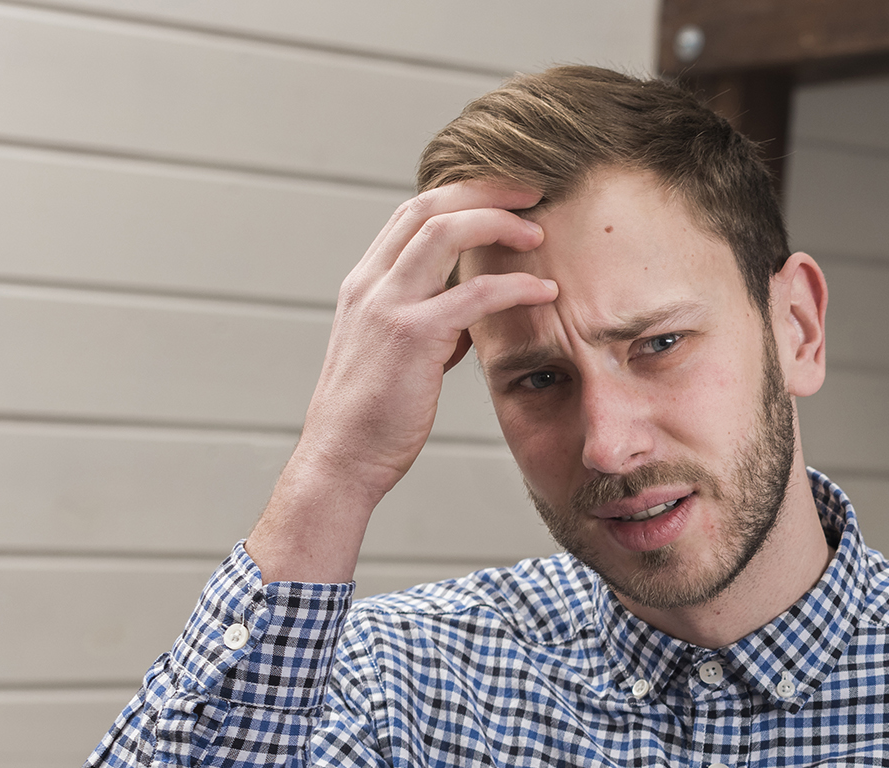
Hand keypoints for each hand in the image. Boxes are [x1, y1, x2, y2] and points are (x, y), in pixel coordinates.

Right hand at [250, 182, 561, 581]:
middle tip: (531, 190)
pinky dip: (515, 286)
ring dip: (498, 222)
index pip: (412, 214)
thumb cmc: (375, 415)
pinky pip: (473, 295)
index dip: (461, 195)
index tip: (504, 195)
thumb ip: (431, 326)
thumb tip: (468, 319)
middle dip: (484, 190)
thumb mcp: (398, 356)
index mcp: (366, 283)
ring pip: (445, 232)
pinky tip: (546, 292)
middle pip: (429, 206)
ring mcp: (387, 305)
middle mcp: (371, 283)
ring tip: (539, 231)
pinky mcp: (412, 336)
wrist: (342, 457)